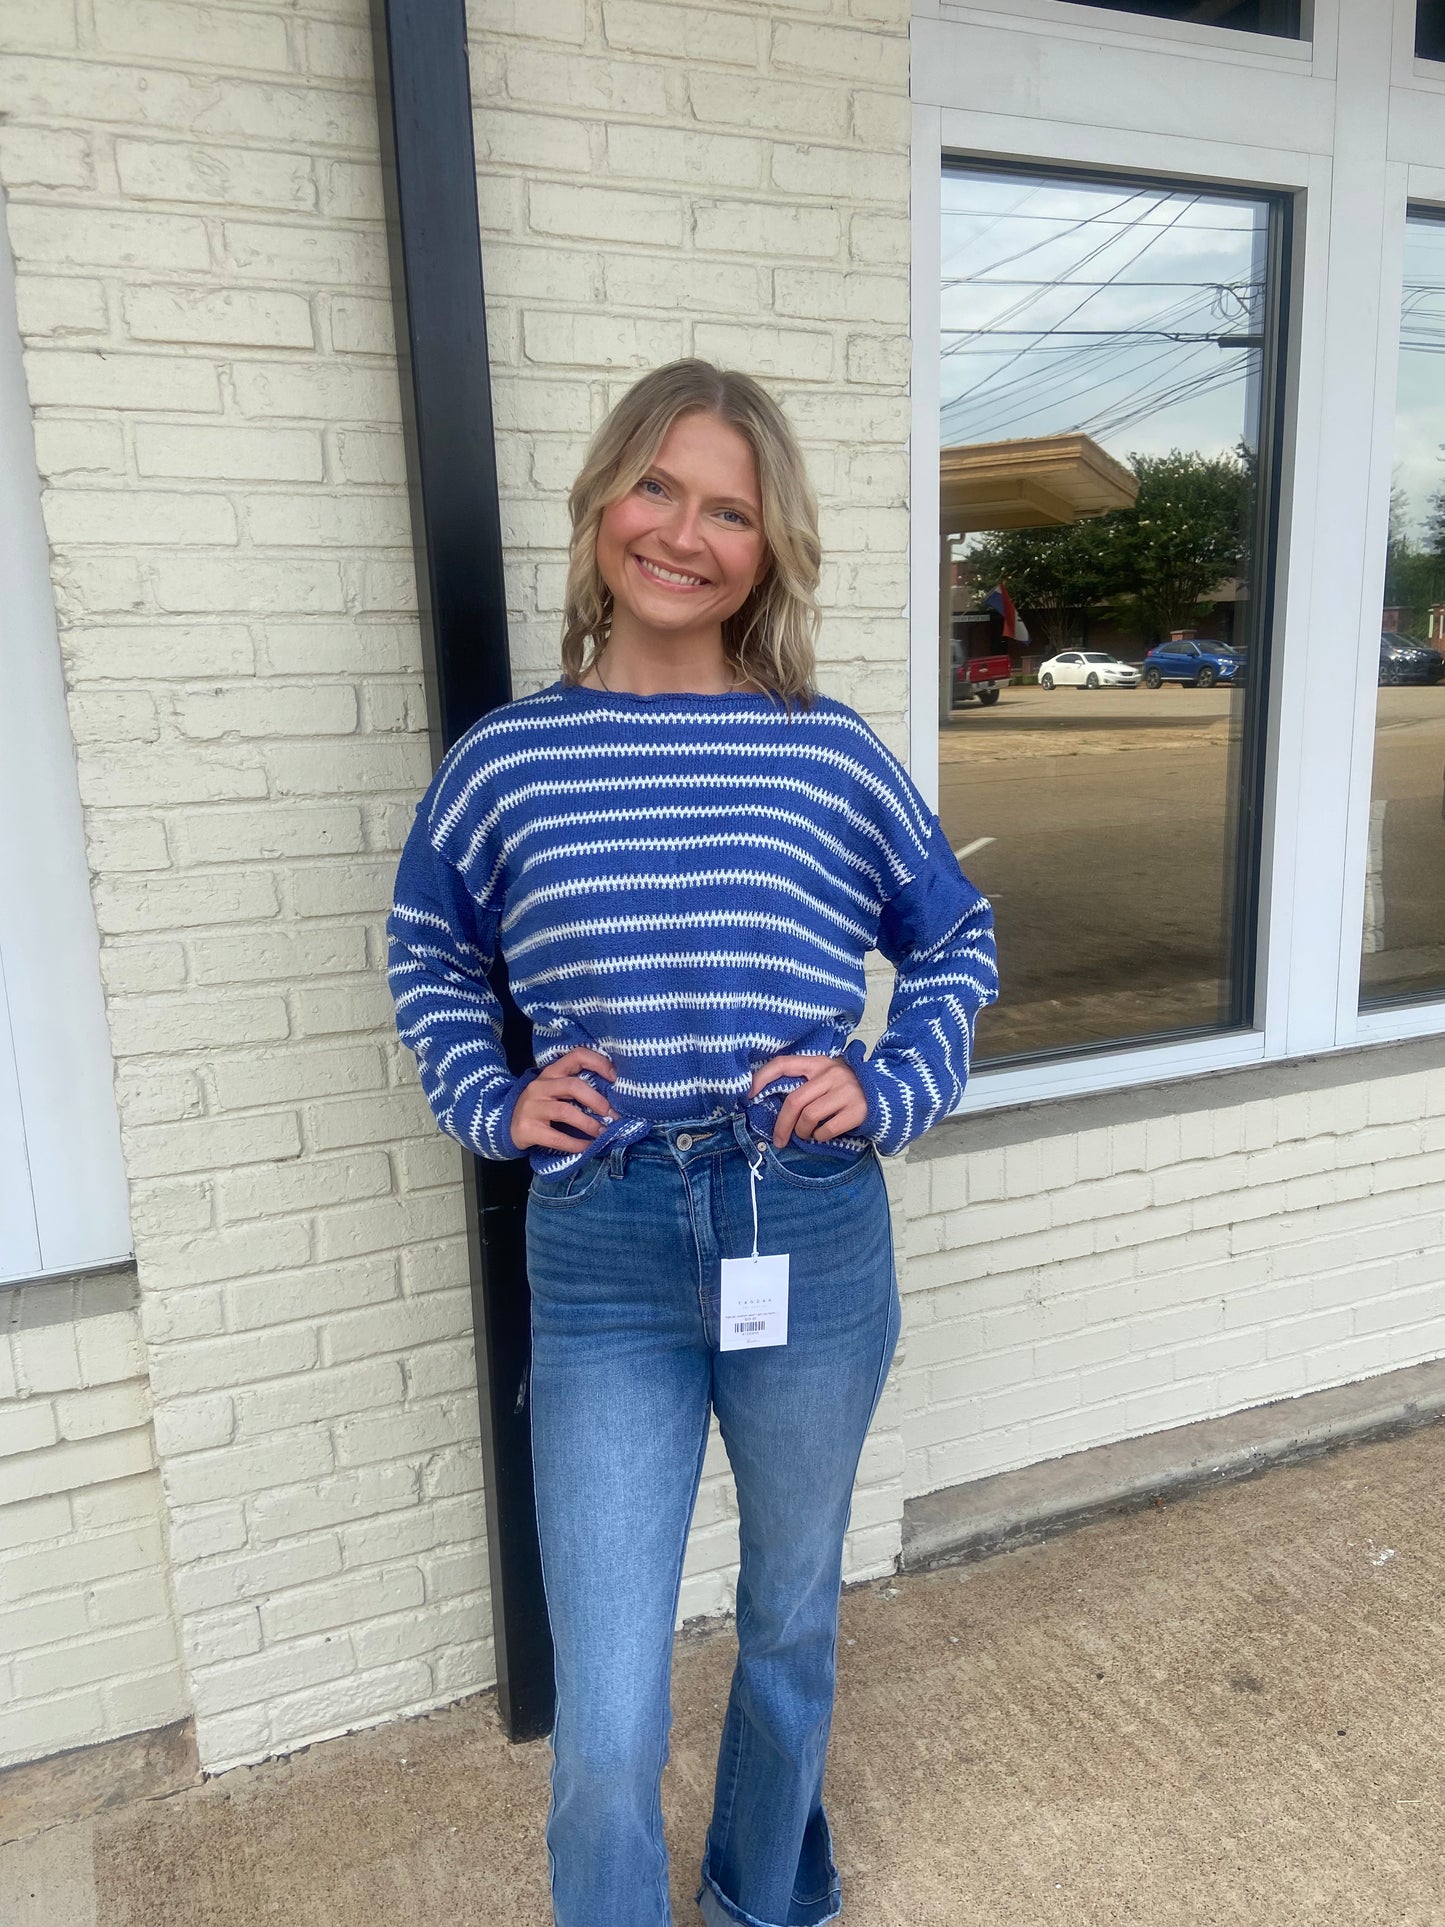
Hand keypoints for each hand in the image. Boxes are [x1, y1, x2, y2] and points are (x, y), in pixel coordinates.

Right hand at [510, 1046, 619, 1153]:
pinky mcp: (528, 1129)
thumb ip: (575, 1087)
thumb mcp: (553, 1089)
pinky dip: (575, 1143)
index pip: (576, 1056)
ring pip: (565, 1111)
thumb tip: (612, 1097)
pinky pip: (556, 1137)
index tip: (615, 1078)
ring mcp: (532, 1107)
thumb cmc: (539, 1106)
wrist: (504, 1124)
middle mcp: (540, 1086)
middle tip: (612, 1115)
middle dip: (597, 1100)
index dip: (598, 1063)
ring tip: (604, 1133)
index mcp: (551, 1073)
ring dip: (589, 1124)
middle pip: (573, 1086)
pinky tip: (587, 1147)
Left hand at [748, 1053, 867, 1147]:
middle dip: (781, 1125)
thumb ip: (807, 1083)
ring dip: (802, 1132)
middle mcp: (831, 1074)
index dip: (763, 1077)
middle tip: (778, 1140)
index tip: (748, 1094)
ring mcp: (845, 1092)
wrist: (889, 1094)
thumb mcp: (830, 1076)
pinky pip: (826, 1130)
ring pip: (808, 1118)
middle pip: (794, 1101)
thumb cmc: (850, 1088)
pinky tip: (824, 1135)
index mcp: (820, 1063)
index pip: (784, 1064)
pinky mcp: (856, 1111)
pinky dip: (820, 1137)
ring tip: (807, 1134)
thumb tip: (769, 1099)